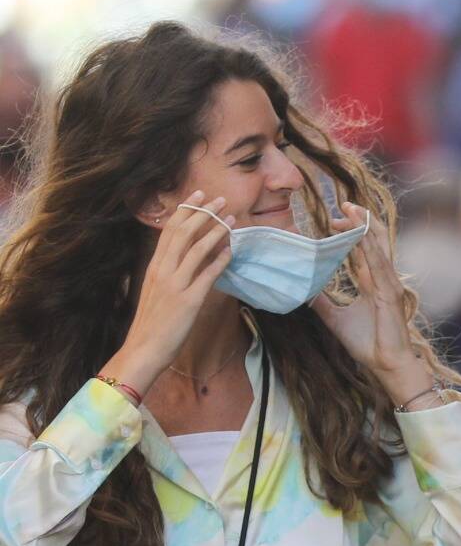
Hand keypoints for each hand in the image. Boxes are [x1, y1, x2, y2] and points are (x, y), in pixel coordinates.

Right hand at [106, 194, 234, 393]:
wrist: (143, 348)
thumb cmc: (151, 323)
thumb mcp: (155, 290)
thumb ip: (167, 273)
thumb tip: (182, 259)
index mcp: (154, 266)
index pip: (169, 231)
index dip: (185, 211)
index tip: (198, 196)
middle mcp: (163, 271)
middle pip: (184, 233)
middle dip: (203, 213)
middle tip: (221, 200)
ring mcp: (176, 284)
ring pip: (197, 249)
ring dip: (216, 231)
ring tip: (231, 219)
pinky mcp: (189, 300)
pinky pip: (207, 275)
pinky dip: (220, 260)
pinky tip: (231, 250)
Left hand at [310, 203, 420, 387]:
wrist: (385, 364)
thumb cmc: (367, 344)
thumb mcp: (336, 318)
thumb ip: (322, 303)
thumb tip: (303, 291)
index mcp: (372, 283)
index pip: (362, 249)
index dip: (350, 232)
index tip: (332, 221)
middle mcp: (382, 279)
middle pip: (372, 241)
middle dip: (357, 221)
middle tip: (340, 206)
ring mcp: (389, 284)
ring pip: (378, 246)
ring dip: (364, 226)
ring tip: (351, 209)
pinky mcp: (391, 293)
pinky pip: (380, 265)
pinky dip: (370, 248)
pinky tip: (361, 234)